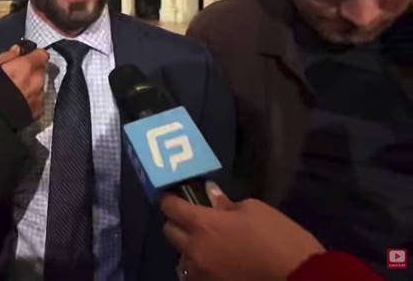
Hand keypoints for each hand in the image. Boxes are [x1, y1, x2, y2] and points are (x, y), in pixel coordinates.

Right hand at [0, 43, 48, 119]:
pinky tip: (19, 104)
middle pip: (40, 71)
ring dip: (32, 87)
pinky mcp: (39, 111)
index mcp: (27, 66)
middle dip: (32, 73)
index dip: (34, 56)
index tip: (27, 60)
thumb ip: (7, 56)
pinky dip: (31, 101)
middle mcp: (37, 80)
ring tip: (17, 94)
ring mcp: (40, 96)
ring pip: (39, 86)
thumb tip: (18, 50)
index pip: (42, 54)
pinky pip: (38, 101)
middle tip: (18, 78)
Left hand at [161, 182, 323, 280]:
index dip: (170, 200)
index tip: (174, 196)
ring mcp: (201, 272)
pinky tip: (215, 262)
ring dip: (188, 247)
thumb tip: (211, 197)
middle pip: (169, 232)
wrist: (300, 277)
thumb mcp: (254, 210)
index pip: (171, 208)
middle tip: (192, 219)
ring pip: (181, 255)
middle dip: (176, 222)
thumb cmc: (278, 237)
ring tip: (206, 243)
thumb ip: (225, 204)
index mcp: (203, 225)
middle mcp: (195, 250)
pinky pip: (195, 273)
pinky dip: (200, 266)